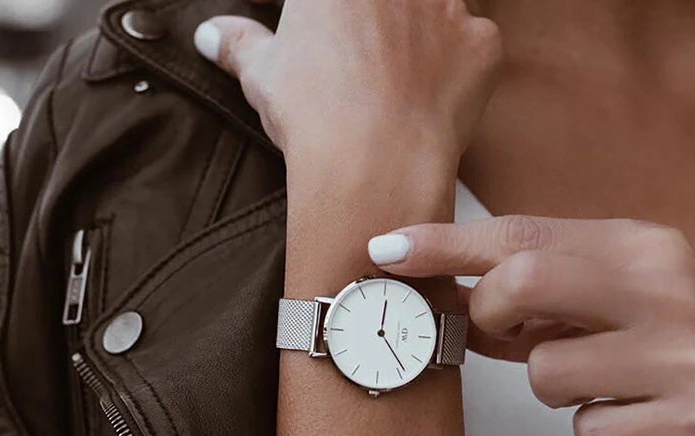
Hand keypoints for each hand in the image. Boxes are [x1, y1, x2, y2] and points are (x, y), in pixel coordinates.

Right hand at [193, 0, 501, 176]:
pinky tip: (432, 101)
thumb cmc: (312, 112)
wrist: (372, 160)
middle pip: (392, 3)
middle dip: (380, 23)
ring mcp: (449, 2)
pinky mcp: (483, 42)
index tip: (327, 42)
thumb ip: (240, 43)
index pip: (333, 2)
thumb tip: (210, 35)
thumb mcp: (264, 73)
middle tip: (367, 62)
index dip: (330, 23)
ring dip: (422, 34)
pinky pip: (475, 45)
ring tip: (399, 80)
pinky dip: (459, 69)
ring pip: (438, 8)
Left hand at [367, 214, 694, 435]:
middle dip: (493, 317)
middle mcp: (670, 285)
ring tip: (617, 391)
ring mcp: (687, 352)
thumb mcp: (634, 311)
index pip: (523, 234)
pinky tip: (644, 426)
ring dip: (561, 393)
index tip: (387, 250)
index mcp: (649, 247)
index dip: (445, 243)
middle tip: (512, 338)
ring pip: (545, 373)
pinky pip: (589, 433)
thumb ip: (555, 303)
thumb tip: (464, 301)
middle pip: (522, 282)